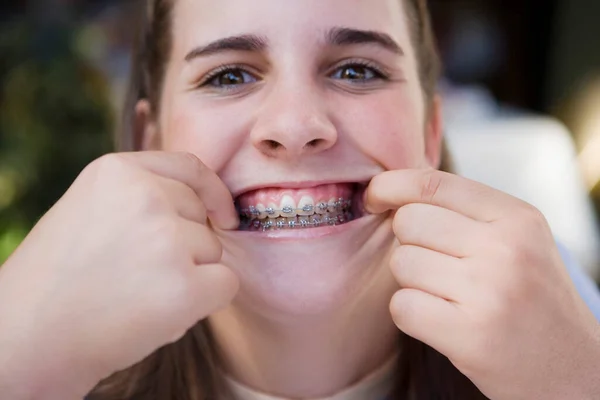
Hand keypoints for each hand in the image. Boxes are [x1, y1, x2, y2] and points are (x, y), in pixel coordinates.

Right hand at [0, 152, 239, 399]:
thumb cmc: (60, 278)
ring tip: (139, 294)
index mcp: (118, 171)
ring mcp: (167, 239)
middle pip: (202, 214)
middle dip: (187, 244)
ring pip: (213, 250)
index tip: (224, 214)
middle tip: (139, 273)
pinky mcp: (185, 286)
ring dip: (191, 273)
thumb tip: (205, 205)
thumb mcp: (92, 208)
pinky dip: (207, 300)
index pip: (190, 166)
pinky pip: (226, 283)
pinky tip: (164, 313)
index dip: (214, 191)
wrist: (28, 338)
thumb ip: (141, 196)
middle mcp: (146, 196)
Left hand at [366, 169, 599, 399]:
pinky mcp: (470, 335)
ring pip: (401, 263)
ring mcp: (489, 292)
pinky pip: (401, 305)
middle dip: (409, 243)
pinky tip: (441, 321)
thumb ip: (464, 212)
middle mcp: (506, 249)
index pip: (432, 183)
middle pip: (408, 222)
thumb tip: (390, 190)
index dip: (390, 185)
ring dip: (412, 281)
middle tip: (438, 266)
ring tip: (448, 297)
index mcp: (517, 218)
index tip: (374, 197)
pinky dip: (410, 314)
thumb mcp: (517, 241)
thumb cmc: (531, 299)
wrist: (571, 369)